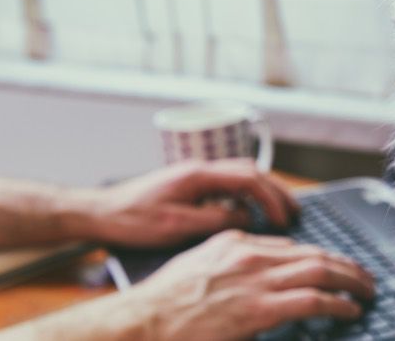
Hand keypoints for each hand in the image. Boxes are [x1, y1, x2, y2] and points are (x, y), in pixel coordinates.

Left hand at [74, 159, 299, 247]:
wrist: (100, 213)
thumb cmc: (132, 220)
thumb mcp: (176, 226)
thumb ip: (214, 221)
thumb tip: (245, 218)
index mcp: (198, 174)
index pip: (248, 178)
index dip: (271, 198)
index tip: (283, 218)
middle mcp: (199, 168)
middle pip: (250, 171)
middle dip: (276, 191)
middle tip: (294, 212)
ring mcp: (195, 175)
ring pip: (240, 176)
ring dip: (263, 192)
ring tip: (279, 211)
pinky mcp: (189, 185)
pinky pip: (227, 186)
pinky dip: (246, 196)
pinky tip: (248, 214)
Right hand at [124, 230, 374, 339]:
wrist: (142, 322)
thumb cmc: (163, 303)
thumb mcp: (199, 267)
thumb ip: (231, 265)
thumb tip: (256, 274)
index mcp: (236, 243)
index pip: (292, 246)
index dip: (320, 256)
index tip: (335, 265)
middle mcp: (250, 254)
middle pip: (313, 252)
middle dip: (345, 264)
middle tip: (364, 275)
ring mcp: (256, 280)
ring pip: (320, 270)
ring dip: (351, 279)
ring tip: (367, 289)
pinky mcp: (259, 308)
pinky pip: (312, 300)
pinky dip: (338, 302)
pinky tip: (350, 308)